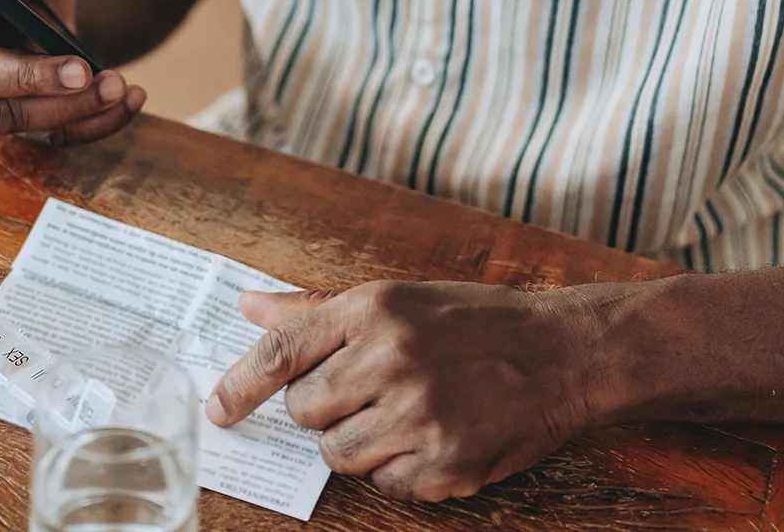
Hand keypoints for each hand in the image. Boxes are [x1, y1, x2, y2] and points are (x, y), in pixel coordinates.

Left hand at [204, 281, 598, 502]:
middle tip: (366, 393)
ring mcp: (419, 415)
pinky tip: (433, 437)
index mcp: (375, 310)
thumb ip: (317, 311)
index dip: (239, 385)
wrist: (565, 353)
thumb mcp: (399, 299)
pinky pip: (386, 485)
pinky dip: (400, 470)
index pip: (282, 353)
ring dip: (359, 443)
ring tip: (403, 415)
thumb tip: (248, 306)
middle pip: (305, 411)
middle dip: (324, 410)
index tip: (218, 410)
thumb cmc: (476, 322)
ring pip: (338, 454)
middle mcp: (392, 359)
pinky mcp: (445, 463)